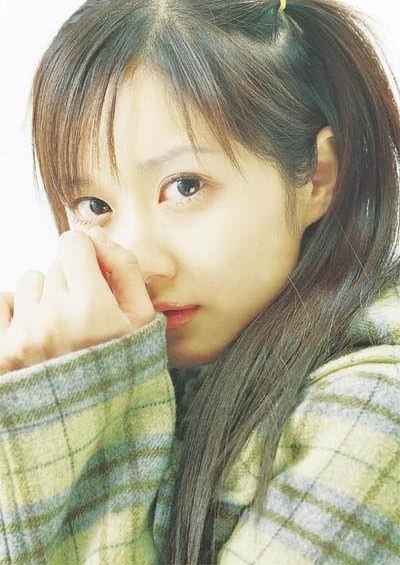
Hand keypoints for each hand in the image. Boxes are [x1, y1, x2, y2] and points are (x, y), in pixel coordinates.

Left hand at [0, 228, 154, 373]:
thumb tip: (94, 234)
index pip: (72, 243)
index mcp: (91, 308)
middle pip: (54, 266)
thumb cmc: (122, 370)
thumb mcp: (142, 321)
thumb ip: (124, 269)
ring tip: (61, 331)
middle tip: (83, 320)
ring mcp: (21, 336)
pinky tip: (35, 334)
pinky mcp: (2, 351)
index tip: (94, 278)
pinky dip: (16, 311)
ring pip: (29, 283)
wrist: (90, 423)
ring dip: (44, 298)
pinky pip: (2, 301)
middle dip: (70, 284)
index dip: (86, 257)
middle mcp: (51, 318)